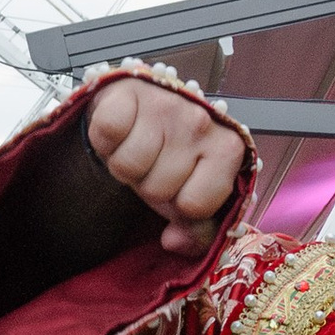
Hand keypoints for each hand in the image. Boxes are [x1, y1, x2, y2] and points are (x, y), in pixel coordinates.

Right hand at [83, 76, 248, 249]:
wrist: (145, 103)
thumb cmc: (170, 150)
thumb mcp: (190, 191)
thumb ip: (195, 228)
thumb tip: (174, 243)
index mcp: (228, 149)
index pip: (195, 206)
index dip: (179, 205)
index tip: (178, 186)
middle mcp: (201, 122)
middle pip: (157, 189)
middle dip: (148, 184)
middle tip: (152, 163)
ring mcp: (166, 104)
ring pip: (129, 166)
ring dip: (124, 163)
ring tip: (135, 147)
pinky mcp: (130, 92)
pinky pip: (107, 133)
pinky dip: (106, 138)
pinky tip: (120, 130)